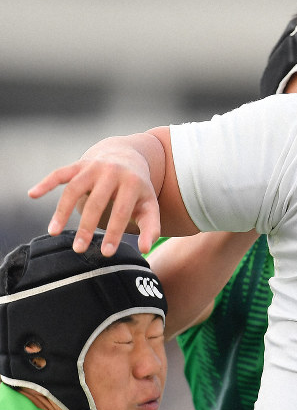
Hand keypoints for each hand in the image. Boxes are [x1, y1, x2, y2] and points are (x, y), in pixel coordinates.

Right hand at [27, 133, 164, 255]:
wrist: (128, 156)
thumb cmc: (139, 189)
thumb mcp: (150, 205)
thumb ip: (150, 227)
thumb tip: (146, 249)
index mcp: (133, 184)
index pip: (121, 212)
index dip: (113, 233)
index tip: (106, 253)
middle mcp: (112, 172)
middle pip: (96, 203)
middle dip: (87, 227)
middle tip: (79, 249)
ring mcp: (94, 167)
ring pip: (74, 189)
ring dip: (62, 211)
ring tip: (53, 232)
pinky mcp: (79, 164)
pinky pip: (59, 173)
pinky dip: (45, 183)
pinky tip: (32, 194)